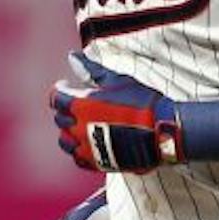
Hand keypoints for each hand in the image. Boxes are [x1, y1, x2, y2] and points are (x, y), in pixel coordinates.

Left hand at [51, 52, 181, 172]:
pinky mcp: (98, 162)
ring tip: (79, 126)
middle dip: (65, 110)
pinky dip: (79, 150)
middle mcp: (79, 127)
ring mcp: (88, 147)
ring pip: (65, 142)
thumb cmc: (141, 102)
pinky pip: (78, 159)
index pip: (56, 97)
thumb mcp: (116, 80)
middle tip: (77, 105)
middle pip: (60, 119)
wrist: (162, 130)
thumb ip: (90, 70)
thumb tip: (72, 57)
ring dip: (69, 132)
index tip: (66, 85)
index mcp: (81, 104)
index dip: (60, 89)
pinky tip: (88, 143)